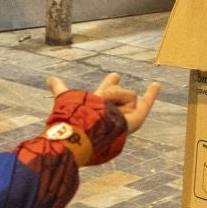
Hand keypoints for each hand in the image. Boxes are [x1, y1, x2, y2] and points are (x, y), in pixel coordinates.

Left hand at [46, 72, 161, 138]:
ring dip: (115, 95)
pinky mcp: (134, 121)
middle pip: (116, 93)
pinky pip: (145, 106)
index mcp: (96, 106)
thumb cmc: (75, 118)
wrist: (86, 132)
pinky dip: (151, 96)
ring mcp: (123, 116)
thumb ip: (59, 88)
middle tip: (116, 75)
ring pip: (126, 93)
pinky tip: (156, 84)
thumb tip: (50, 79)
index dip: (109, 84)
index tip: (116, 75)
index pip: (103, 92)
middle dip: (116, 87)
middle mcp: (110, 112)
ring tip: (105, 106)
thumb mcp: (67, 97)